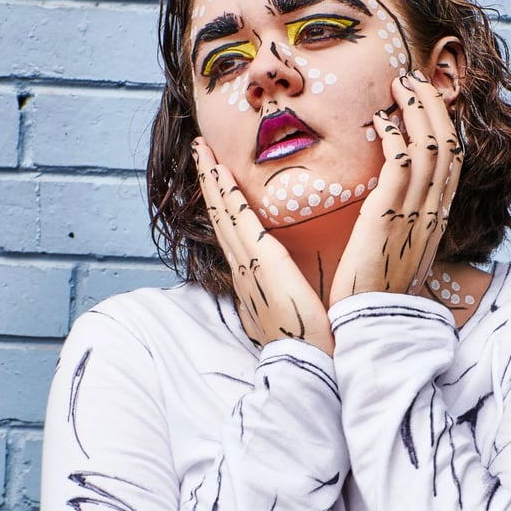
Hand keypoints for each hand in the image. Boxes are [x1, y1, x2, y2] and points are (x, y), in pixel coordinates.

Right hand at [193, 139, 333, 354]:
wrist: (307, 360)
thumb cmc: (309, 339)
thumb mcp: (292, 310)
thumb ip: (288, 289)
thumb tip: (294, 281)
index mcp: (252, 277)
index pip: (233, 231)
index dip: (221, 201)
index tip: (216, 175)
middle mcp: (243, 268)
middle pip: (220, 217)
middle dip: (209, 182)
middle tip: (201, 150)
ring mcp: (247, 263)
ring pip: (223, 214)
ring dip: (211, 180)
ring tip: (203, 150)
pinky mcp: (261, 261)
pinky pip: (240, 222)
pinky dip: (227, 196)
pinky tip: (220, 173)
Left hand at [329, 71, 462, 305]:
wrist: (372, 324)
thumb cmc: (378, 294)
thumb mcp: (401, 255)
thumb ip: (404, 226)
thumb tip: (394, 206)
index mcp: (436, 221)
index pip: (452, 163)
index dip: (442, 125)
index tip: (425, 100)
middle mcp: (433, 214)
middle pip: (447, 147)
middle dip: (433, 106)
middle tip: (412, 78)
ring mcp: (415, 215)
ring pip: (430, 149)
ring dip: (416, 110)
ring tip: (400, 84)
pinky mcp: (388, 217)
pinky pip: (401, 166)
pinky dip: (395, 136)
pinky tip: (381, 120)